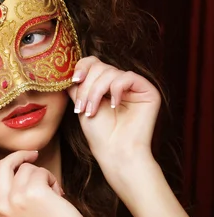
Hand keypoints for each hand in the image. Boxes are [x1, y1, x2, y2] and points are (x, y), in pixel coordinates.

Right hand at [0, 137, 94, 216]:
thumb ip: (8, 198)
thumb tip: (13, 166)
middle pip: (1, 166)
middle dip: (19, 157)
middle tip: (34, 155)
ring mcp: (14, 199)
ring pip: (24, 168)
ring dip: (42, 175)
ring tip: (52, 194)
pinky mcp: (31, 192)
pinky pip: (39, 170)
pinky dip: (52, 179)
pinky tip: (58, 196)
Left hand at [67, 56, 160, 187]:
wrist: (115, 153)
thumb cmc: (100, 135)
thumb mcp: (82, 105)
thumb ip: (77, 86)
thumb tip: (68, 70)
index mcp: (106, 86)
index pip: (94, 63)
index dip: (83, 67)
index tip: (75, 80)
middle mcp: (121, 83)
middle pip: (100, 66)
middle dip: (87, 87)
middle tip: (83, 108)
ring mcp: (134, 87)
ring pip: (111, 72)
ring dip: (96, 92)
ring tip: (92, 111)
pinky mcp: (148, 91)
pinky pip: (127, 77)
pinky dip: (115, 89)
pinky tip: (113, 105)